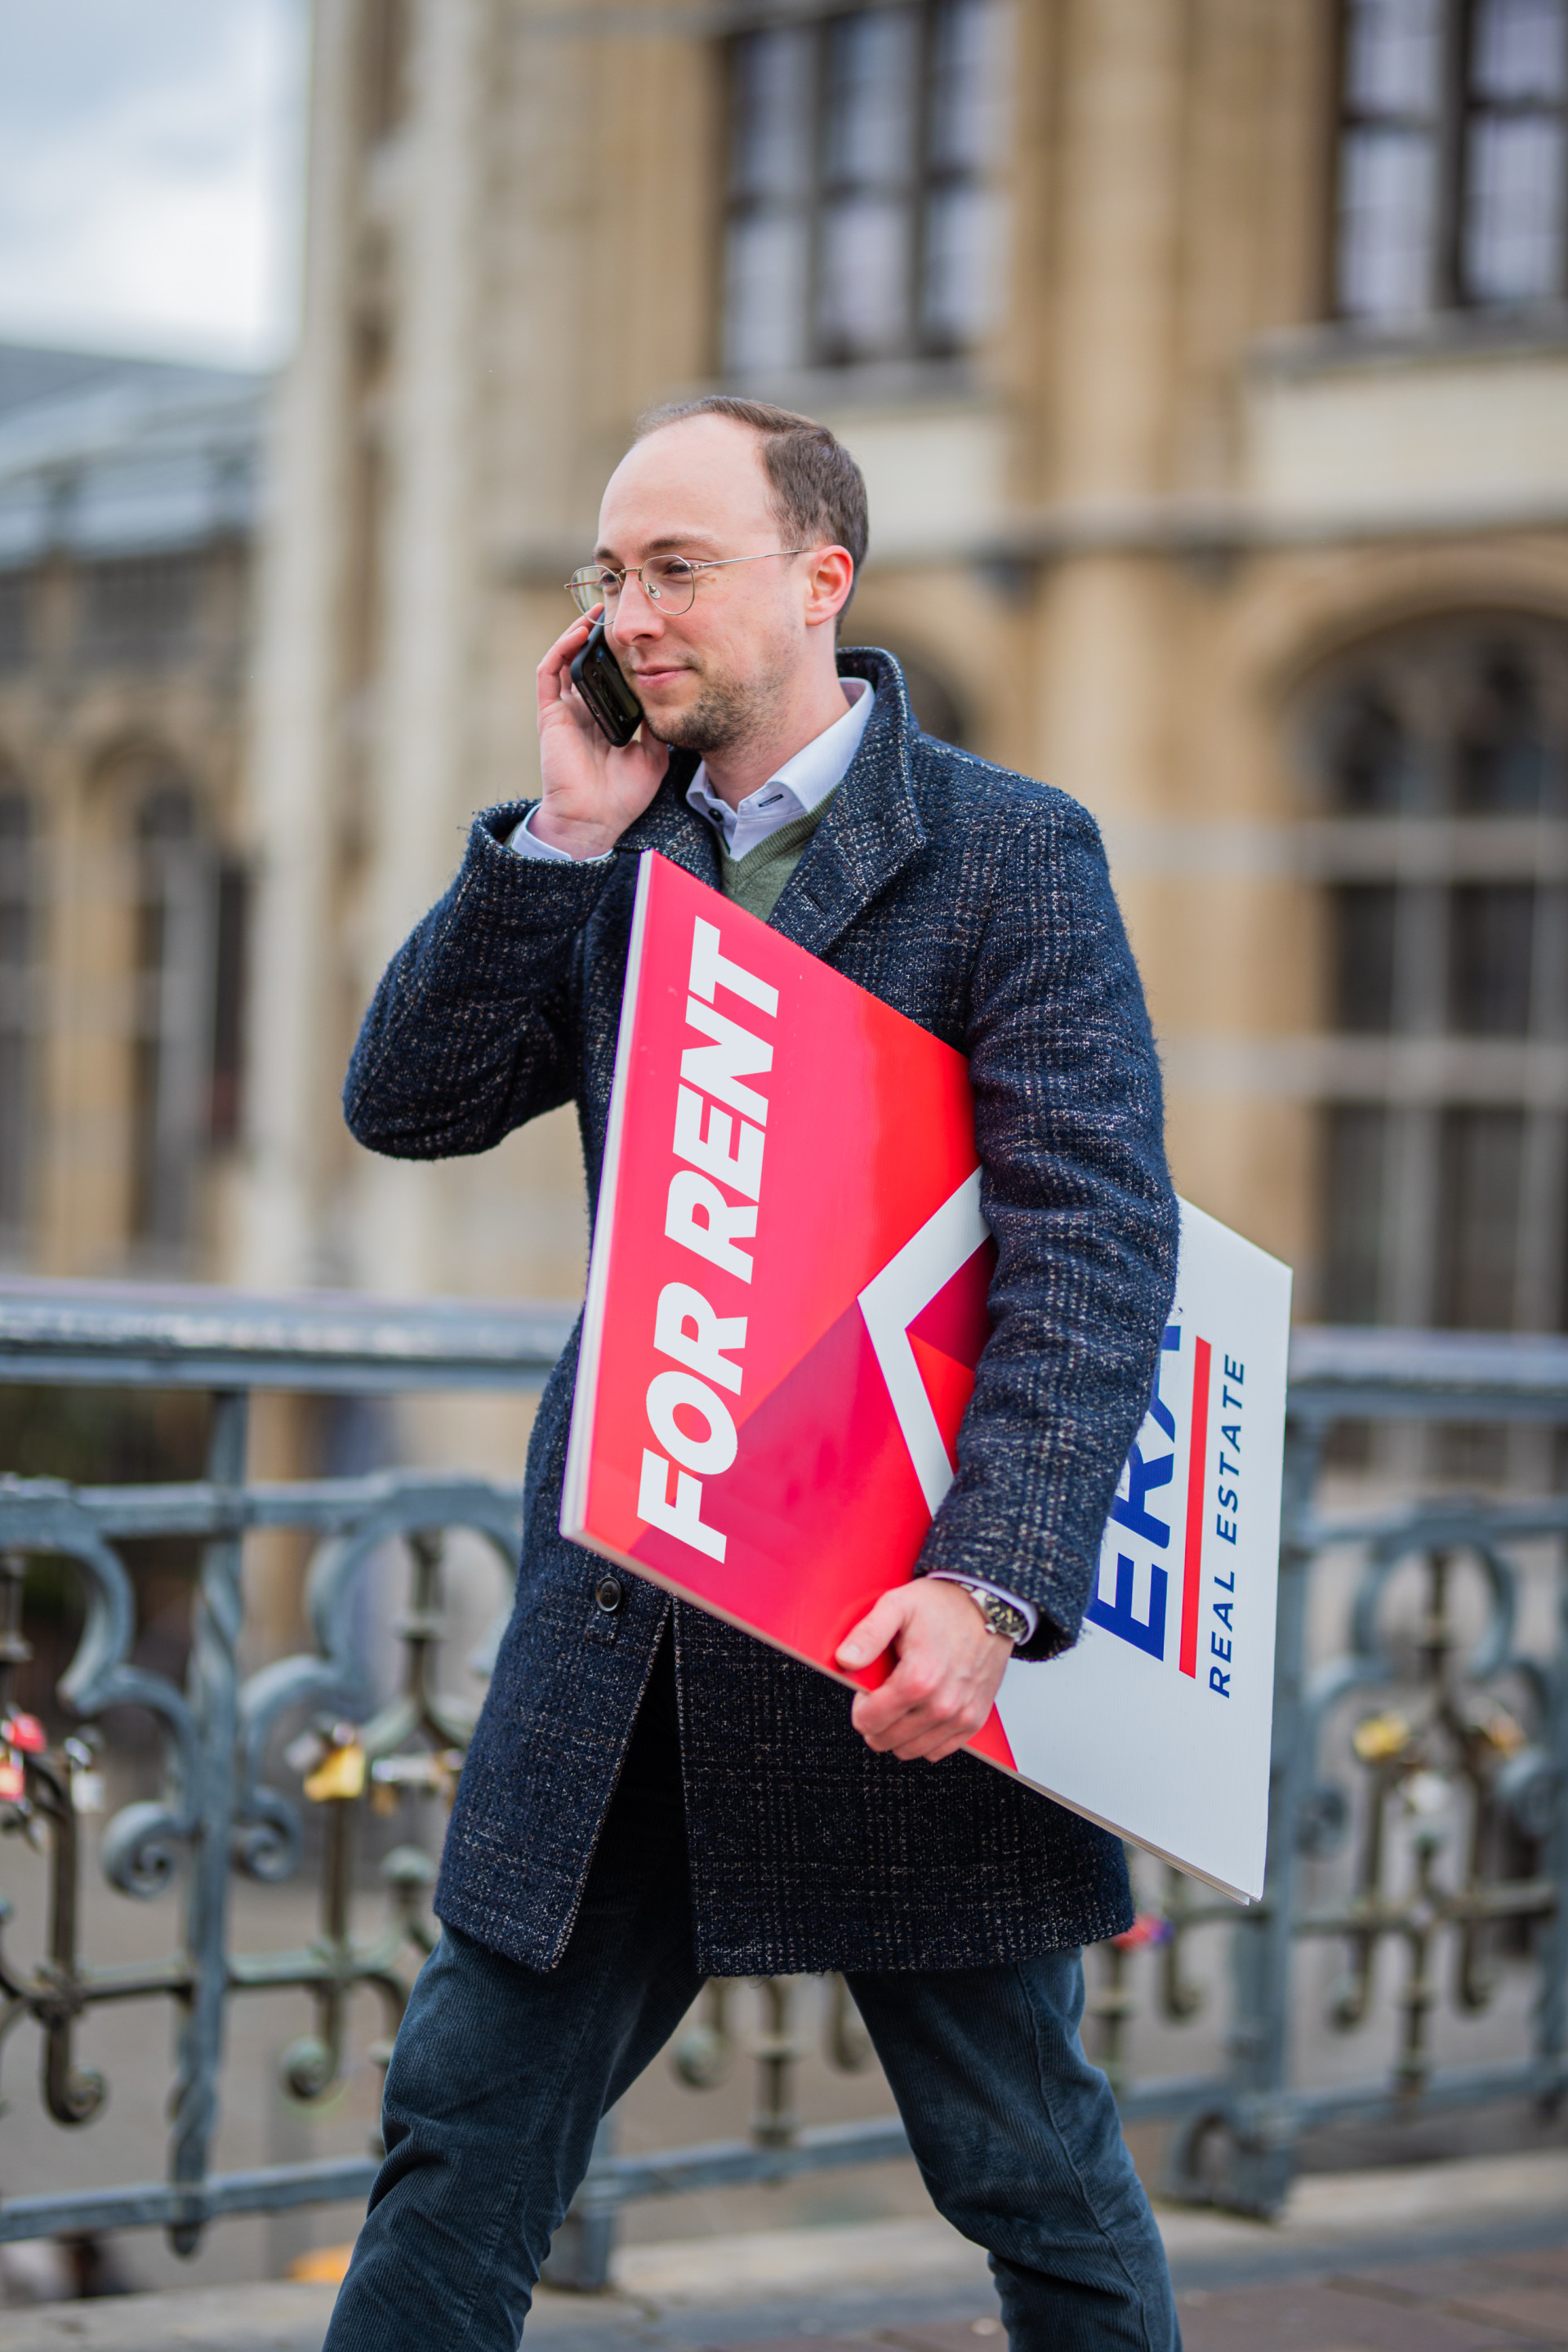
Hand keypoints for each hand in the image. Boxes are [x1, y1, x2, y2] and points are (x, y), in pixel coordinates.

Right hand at [534, 609, 669, 857]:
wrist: (594, 821)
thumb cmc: (621, 797)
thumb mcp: (654, 756)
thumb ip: (658, 727)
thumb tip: (671, 699)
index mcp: (605, 718)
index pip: (610, 676)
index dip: (619, 653)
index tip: (637, 633)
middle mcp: (583, 710)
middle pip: (587, 661)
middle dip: (598, 634)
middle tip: (616, 610)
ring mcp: (565, 711)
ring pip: (566, 659)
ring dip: (577, 633)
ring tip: (597, 612)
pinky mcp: (551, 715)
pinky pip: (549, 673)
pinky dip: (561, 649)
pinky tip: (579, 633)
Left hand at [835, 1580, 1012, 1763]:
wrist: (990, 1605)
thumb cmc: (942, 1605)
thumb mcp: (897, 1605)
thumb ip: (868, 1634)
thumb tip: (845, 1660)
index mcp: (919, 1678)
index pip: (869, 1720)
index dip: (860, 1706)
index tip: (866, 1692)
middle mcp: (942, 1704)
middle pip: (886, 1739)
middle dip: (875, 1721)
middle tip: (882, 1695)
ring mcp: (960, 1716)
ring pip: (909, 1750)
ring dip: (897, 1733)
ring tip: (901, 1703)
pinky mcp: (974, 1721)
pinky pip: (937, 1751)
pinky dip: (923, 1739)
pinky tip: (920, 1714)